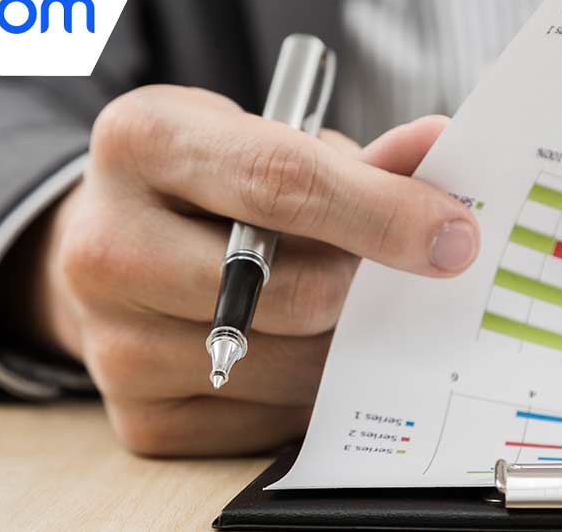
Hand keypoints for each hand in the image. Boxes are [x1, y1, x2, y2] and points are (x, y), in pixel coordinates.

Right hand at [29, 85, 478, 455]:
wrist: (120, 247)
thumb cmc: (212, 186)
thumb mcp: (269, 139)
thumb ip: (357, 158)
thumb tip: (437, 153)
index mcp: (141, 143)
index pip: (280, 183)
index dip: (383, 213)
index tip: (455, 239)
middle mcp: (106, 247)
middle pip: (292, 291)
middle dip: (367, 287)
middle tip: (389, 273)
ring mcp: (114, 345)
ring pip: (293, 365)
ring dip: (345, 341)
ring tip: (334, 303)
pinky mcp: (141, 418)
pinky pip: (272, 422)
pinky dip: (308, 389)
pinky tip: (295, 345)